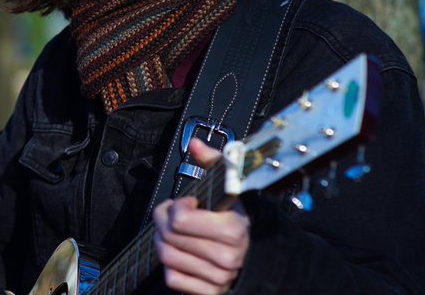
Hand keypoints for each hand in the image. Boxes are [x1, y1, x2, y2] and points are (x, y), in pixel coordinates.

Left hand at [152, 138, 249, 293]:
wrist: (262, 258)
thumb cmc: (239, 221)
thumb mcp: (231, 190)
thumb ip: (213, 164)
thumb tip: (195, 144)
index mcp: (233, 229)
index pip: (180, 219)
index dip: (174, 207)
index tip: (183, 204)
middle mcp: (227, 256)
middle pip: (169, 236)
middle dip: (162, 222)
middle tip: (169, 216)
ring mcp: (219, 276)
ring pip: (167, 256)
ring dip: (163, 242)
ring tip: (174, 233)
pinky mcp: (210, 291)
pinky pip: (173, 278)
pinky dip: (172, 266)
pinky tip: (183, 254)